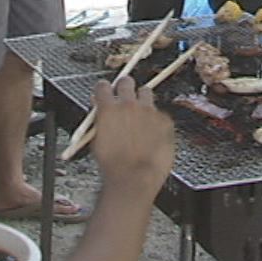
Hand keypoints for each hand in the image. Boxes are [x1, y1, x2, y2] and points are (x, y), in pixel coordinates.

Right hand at [88, 72, 174, 198]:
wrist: (135, 178)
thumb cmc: (114, 166)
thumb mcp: (97, 141)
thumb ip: (100, 121)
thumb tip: (100, 112)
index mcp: (108, 109)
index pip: (103, 86)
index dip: (104, 89)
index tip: (105, 92)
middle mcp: (129, 105)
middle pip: (126, 81)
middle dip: (125, 87)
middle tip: (125, 96)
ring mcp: (149, 111)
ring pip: (146, 92)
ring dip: (142, 100)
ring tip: (141, 114)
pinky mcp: (164, 120)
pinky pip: (160, 113)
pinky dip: (156, 120)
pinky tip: (153, 134)